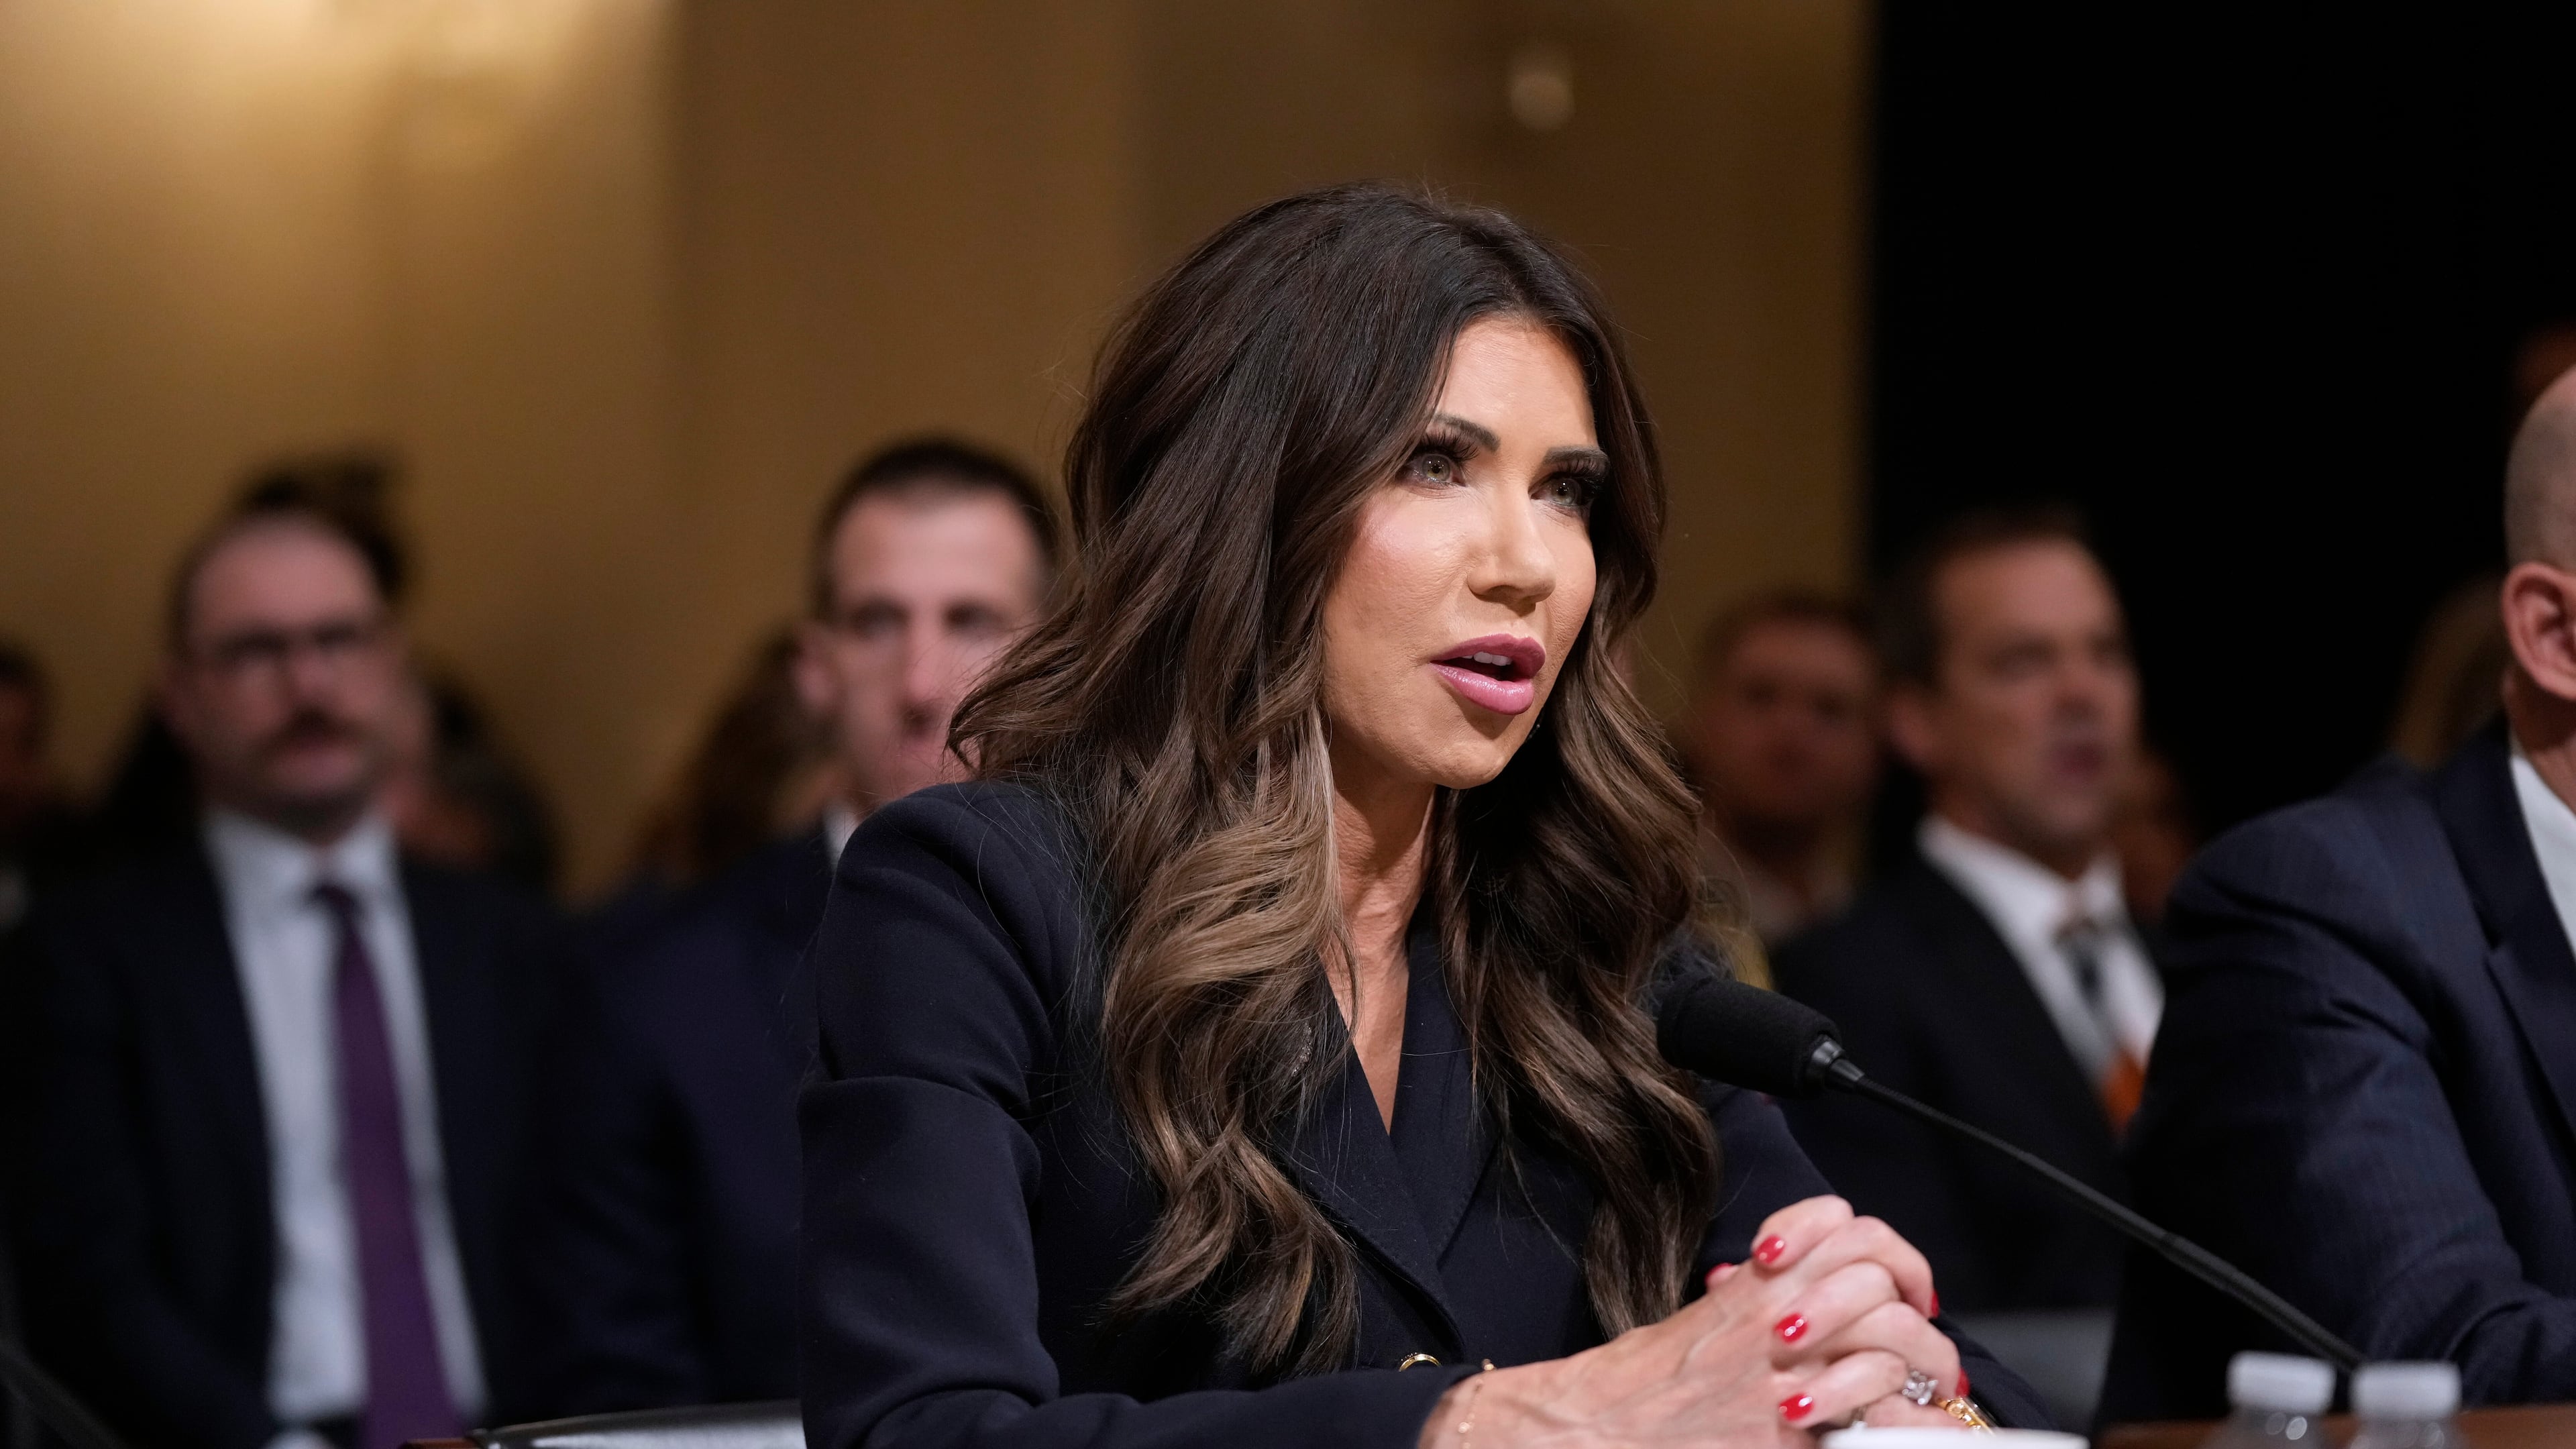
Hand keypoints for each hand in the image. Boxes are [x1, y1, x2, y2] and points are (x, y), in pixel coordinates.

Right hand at [1415, 1196, 1966, 1446]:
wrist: (1593, 1430)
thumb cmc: (1634, 1385)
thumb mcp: (1700, 1320)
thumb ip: (1757, 1299)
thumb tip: (1804, 1297)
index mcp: (1752, 1286)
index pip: (1843, 1227)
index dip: (1886, 1250)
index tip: (1897, 1282)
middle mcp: (1776, 1321)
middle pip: (1879, 1280)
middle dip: (1917, 1311)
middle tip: (1924, 1339)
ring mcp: (1789, 1377)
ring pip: (1891, 1341)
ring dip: (1923, 1364)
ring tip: (1926, 1388)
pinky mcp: (1794, 1433)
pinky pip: (1880, 1414)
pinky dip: (1910, 1422)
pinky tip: (1909, 1429)